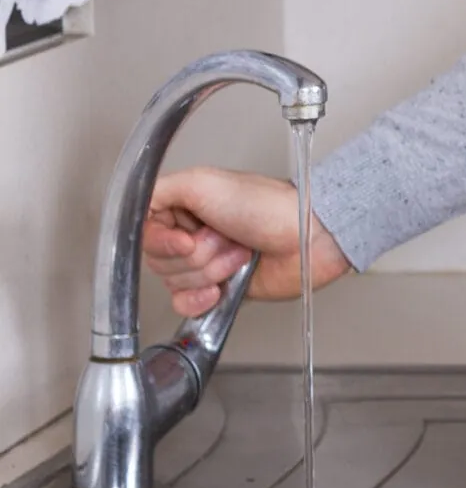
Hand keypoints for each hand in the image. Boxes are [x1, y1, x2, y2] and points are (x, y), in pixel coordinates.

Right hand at [143, 166, 351, 318]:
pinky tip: (220, 288)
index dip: (164, 241)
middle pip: (159, 261)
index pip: (144, 234)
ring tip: (239, 252)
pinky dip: (200, 299)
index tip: (187, 237)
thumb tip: (135, 204)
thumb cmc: (269, 206)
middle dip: (197, 254)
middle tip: (226, 237)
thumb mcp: (204, 183)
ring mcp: (205, 263)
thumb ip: (160, 189)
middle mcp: (191, 234)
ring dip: (210, 270)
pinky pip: (185, 305)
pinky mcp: (219, 288)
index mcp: (184, 207)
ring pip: (173, 282)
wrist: (307, 237)